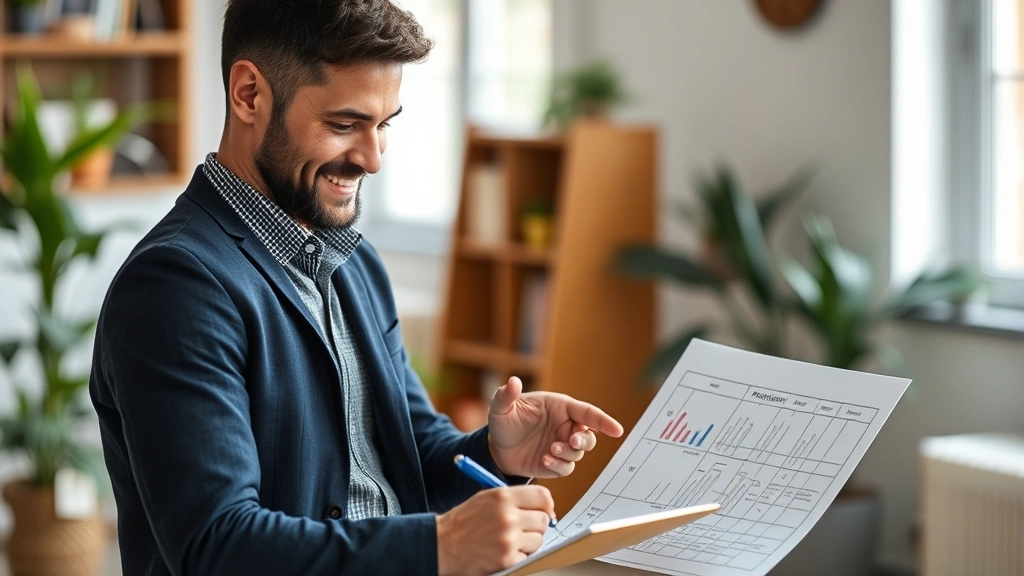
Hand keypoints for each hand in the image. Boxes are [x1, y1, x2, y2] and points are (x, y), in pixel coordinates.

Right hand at [436, 485, 554, 575]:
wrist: (442, 545)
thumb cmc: (464, 522)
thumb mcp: (487, 498)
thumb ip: (514, 499)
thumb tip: (544, 506)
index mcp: (503, 497)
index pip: (542, 496)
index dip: (546, 504)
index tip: (545, 511)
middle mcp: (507, 516)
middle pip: (543, 519)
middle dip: (536, 525)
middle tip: (522, 529)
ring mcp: (508, 539)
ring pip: (538, 540)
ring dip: (528, 542)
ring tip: (509, 541)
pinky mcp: (507, 559)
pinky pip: (527, 556)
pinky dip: (518, 556)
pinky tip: (503, 552)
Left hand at [488, 377, 623, 477]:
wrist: (496, 448)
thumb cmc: (504, 421)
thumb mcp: (501, 407)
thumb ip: (507, 395)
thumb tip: (512, 382)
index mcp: (560, 408)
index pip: (587, 413)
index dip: (603, 421)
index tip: (617, 430)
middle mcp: (565, 427)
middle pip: (589, 436)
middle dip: (585, 440)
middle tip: (571, 440)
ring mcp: (561, 446)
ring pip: (579, 453)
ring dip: (568, 452)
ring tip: (550, 450)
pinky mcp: (555, 464)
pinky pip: (566, 467)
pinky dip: (559, 465)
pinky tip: (544, 460)